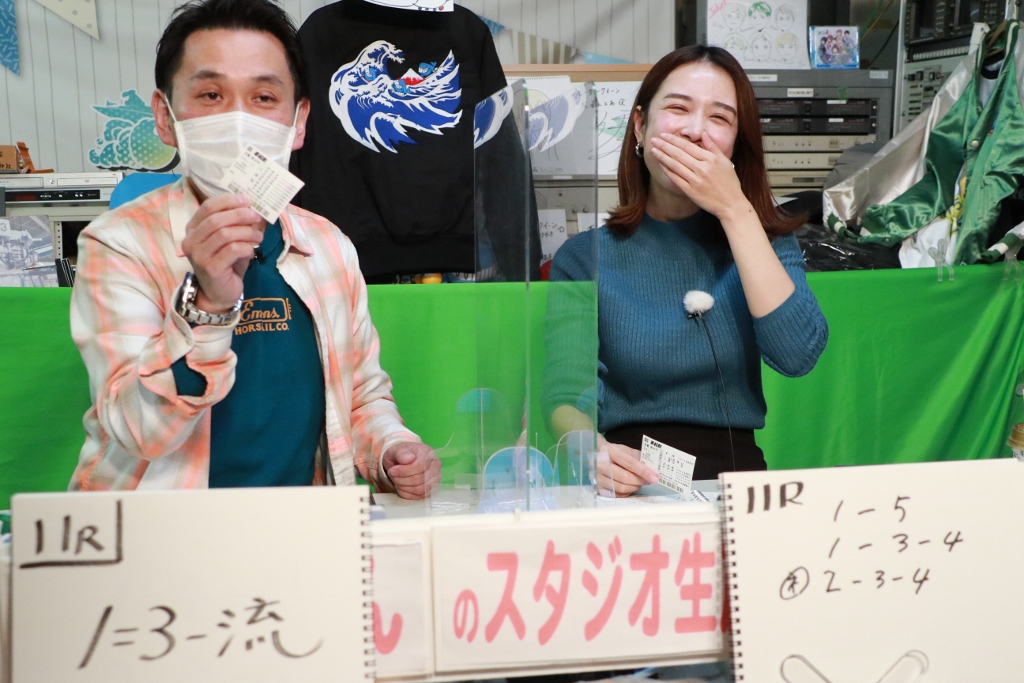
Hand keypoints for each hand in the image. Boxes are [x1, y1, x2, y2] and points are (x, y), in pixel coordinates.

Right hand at [180, 194, 263, 312]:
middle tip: (257, 217)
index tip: (247, 200)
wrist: (219, 293)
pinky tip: (252, 250)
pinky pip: (232, 250)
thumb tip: (254, 208)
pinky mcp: (210, 268)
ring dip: (246, 232)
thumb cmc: (226, 264)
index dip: (228, 201)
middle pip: (216, 219)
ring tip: (258, 236)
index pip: (208, 207)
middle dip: (240, 215)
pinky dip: (246, 246)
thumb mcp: (231, 240)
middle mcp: (191, 241)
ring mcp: (198, 255)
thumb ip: (237, 224)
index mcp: (193, 229)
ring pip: (224, 234)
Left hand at [382, 441, 440, 499]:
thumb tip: (409, 458)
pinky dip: (407, 494)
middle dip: (402, 480)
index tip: (392, 471)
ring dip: (404, 487)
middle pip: (419, 479)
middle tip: (393, 476)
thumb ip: (401, 453)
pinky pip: (420, 496)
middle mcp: (435, 466)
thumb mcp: (396, 450)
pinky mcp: (432, 489)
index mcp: (428, 453)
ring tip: (397, 481)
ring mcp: (435, 478)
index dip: (404, 471)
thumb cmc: (401, 455)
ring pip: (420, 489)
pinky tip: (401, 487)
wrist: (403, 461)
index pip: (420, 466)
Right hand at [595, 437, 658, 497]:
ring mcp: (597, 477)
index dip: (643, 471)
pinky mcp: (597, 488)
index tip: (655, 477)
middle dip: (640, 481)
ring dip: (634, 487)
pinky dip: (627, 492)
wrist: (596, 456)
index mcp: (609, 451)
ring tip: (639, 483)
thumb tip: (653, 468)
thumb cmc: (614, 453)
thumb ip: (638, 457)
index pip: (629, 463)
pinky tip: (630, 487)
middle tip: (649, 481)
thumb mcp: (625, 450)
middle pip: (624, 477)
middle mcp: (600, 464)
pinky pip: (616, 495)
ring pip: (620, 487)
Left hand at [648, 131, 747, 220]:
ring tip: (653, 150)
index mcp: (710, 159)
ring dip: (662, 156)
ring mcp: (695, 180)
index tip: (664, 135)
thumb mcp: (725, 161)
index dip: (674, 140)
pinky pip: (676, 179)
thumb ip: (712, 147)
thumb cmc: (729, 182)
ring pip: (675, 165)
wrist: (731, 204)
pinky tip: (661, 164)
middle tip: (653, 140)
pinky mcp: (691, 191)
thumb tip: (703, 133)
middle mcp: (702, 168)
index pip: (688, 146)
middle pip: (679, 154)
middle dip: (664, 146)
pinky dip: (667, 171)